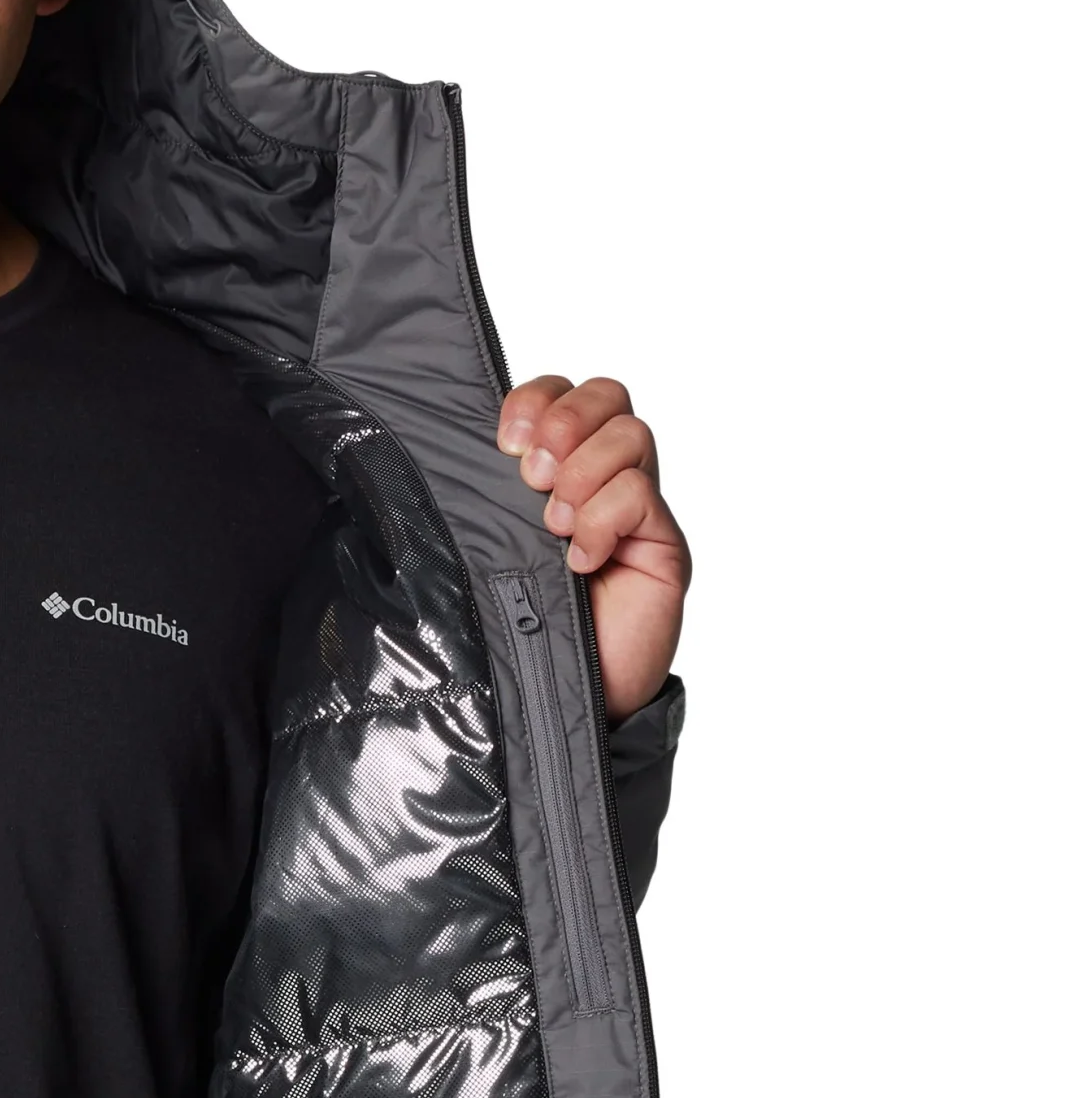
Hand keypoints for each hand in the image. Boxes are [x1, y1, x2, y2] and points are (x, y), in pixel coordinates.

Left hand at [497, 376, 689, 721]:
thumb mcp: (483, 559)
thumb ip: (475, 510)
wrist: (563, 702)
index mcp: (552, 474)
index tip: (503, 441)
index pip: (558, 395)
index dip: (535, 399)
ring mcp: (636, 511)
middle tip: (532, 476)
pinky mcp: (662, 545)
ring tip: (554, 525)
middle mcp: (599, 482)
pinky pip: (640, 495)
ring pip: (630, 435)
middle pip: (606, 396)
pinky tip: (581, 561)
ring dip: (583, 471)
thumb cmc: (520, 632)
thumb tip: (434, 464)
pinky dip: (605, 519)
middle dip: (564, 421)